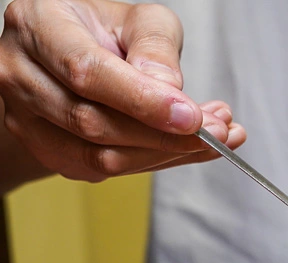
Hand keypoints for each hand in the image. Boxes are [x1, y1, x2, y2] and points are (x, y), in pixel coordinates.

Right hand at [0, 0, 245, 182]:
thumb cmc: (103, 30)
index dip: (143, 101)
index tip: (192, 117)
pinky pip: (105, 172)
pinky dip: (157, 163)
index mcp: (38, 25)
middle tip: (220, 130)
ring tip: (216, 138)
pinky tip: (190, 148)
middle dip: (166, 135)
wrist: (70, 54)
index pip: (87, 72)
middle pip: (94, 123)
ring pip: (101, 157)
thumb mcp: (138, 19)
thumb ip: (155, 47)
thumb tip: (170, 93)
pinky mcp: (48, 152)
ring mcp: (26, 119)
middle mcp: (21, 73)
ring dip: (168, 154)